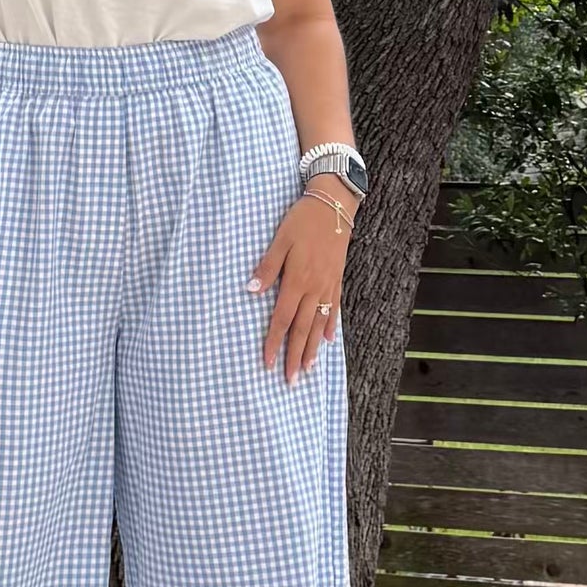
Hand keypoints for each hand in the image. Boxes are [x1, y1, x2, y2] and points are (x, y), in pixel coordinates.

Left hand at [248, 176, 355, 383]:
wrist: (334, 204)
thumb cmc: (302, 220)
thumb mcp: (279, 240)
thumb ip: (266, 267)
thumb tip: (250, 290)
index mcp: (297, 280)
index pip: (282, 319)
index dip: (274, 342)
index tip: (267, 363)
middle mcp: (314, 288)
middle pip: (303, 329)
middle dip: (295, 356)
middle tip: (291, 381)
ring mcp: (328, 285)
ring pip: (320, 324)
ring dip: (313, 348)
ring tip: (308, 369)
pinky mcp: (337, 278)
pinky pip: (334, 308)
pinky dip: (331, 326)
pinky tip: (329, 340)